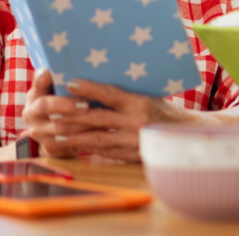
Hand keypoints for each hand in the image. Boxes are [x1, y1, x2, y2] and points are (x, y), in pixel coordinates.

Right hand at [22, 69, 97, 157]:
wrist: (55, 136)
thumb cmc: (63, 106)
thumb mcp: (60, 92)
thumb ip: (64, 80)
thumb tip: (80, 61)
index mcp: (35, 95)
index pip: (36, 84)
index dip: (41, 80)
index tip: (49, 72)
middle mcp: (31, 113)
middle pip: (44, 106)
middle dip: (66, 104)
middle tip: (85, 103)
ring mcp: (37, 131)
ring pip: (58, 127)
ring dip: (80, 123)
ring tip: (99, 118)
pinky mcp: (48, 146)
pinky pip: (66, 144)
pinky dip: (83, 138)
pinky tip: (98, 133)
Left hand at [23, 70, 192, 161]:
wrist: (186, 135)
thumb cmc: (166, 112)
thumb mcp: (151, 97)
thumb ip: (127, 96)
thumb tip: (96, 87)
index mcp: (141, 102)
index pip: (110, 93)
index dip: (89, 88)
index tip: (69, 83)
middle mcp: (136, 121)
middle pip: (97, 118)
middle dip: (72, 116)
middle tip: (51, 113)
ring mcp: (134, 140)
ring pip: (97, 138)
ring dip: (74, 136)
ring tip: (55, 133)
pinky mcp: (132, 155)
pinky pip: (106, 152)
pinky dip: (89, 149)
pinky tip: (76, 146)